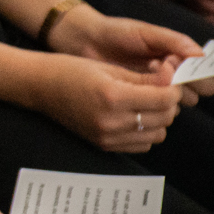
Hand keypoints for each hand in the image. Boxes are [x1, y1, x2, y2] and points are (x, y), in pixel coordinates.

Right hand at [26, 51, 188, 151]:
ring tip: (147, 102)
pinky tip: (135, 116)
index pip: (163, 99)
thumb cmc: (71, 70)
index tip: (169, 77)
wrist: (40, 87)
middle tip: (160, 88)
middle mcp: (112, 121)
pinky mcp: (105, 145)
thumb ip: (143, 78)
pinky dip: (146, 131)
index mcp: (113, 96)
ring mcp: (108, 137)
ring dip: (159, 118)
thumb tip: (172, 80)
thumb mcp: (108, 68)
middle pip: (164, 118)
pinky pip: (142, 144)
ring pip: (158, 134)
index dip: (173, 87)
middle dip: (168, 102)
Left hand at [49, 5, 213, 106]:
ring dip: (166, 91)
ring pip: (177, 105)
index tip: (177, 60)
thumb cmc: (117, 33)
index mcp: (180, 61)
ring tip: (146, 69)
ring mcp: (156, 93)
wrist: (85, 43)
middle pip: (196, 95)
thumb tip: (202, 55)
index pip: (206, 78)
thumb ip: (173, 41)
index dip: (198, 75)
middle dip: (184, 83)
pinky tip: (135, 84)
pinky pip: (156, 112)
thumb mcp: (146, 33)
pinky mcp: (139, 103)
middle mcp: (173, 79)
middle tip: (160, 64)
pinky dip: (150, 101)